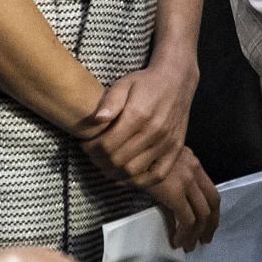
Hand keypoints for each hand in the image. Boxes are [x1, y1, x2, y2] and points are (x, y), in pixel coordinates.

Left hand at [78, 56, 198, 186]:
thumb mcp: (124, 84)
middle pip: (117, 160)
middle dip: (98, 160)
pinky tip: (127, 175)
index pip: (106, 145)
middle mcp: (154, 131)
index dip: (90, 149)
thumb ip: (109, 102)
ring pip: (133, 171)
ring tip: (105, 164)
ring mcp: (166, 142)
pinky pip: (157, 175)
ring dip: (114, 172)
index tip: (85, 144)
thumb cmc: (146, 82)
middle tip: (93, 154)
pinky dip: (140, 181)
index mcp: (138, 115)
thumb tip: (96, 120)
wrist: (177, 79)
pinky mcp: (176, 148)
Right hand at [147, 147, 219, 251]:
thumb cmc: (140, 157)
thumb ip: (172, 174)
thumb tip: (173, 197)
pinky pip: (187, 219)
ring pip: (202, 214)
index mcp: (193, 163)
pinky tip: (177, 241)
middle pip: (213, 203)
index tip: (208, 224)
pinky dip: (185, 233)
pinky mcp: (175, 193)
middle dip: (211, 224)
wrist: (129, 150)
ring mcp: (187, 181)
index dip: (212, 211)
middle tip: (205, 239)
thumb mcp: (162, 161)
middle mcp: (194, 170)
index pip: (211, 190)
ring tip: (189, 246)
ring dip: (197, 233)